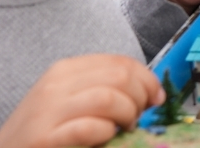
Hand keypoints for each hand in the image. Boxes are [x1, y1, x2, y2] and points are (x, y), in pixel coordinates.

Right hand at [0, 55, 162, 147]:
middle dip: (141, 97)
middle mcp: (56, 84)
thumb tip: (151, 92)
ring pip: (109, 98)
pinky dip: (106, 132)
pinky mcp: (45, 138)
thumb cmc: (43, 131)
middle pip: (119, 76)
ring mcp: (48, 110)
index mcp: (65, 70)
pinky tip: (105, 137)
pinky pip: (90, 127)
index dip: (147, 79)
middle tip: (140, 116)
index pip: (120, 61)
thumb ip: (103, 88)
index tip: (155, 97)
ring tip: (124, 128)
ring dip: (127, 114)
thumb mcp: (71, 99)